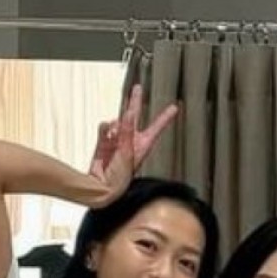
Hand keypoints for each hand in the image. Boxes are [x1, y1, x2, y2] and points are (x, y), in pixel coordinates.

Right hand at [86, 84, 179, 205]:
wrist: (102, 188)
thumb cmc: (119, 179)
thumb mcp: (127, 153)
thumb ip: (126, 132)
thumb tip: (128, 114)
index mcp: (143, 145)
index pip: (156, 128)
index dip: (165, 117)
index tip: (174, 108)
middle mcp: (131, 142)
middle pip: (134, 117)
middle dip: (134, 103)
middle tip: (137, 89)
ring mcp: (117, 141)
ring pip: (117, 122)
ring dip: (115, 125)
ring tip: (114, 134)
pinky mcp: (104, 143)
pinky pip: (105, 128)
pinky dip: (105, 130)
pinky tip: (106, 135)